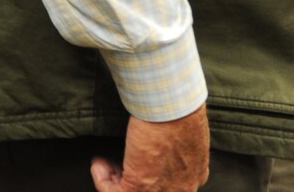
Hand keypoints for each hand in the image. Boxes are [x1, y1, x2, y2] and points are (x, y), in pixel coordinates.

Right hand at [91, 105, 209, 191]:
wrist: (172, 108)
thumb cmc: (179, 110)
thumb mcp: (184, 129)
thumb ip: (176, 140)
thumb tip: (160, 133)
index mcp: (194, 174)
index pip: (168, 186)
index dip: (148, 174)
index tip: (135, 160)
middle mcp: (179, 189)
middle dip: (128, 180)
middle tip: (117, 165)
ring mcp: (159, 191)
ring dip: (113, 180)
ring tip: (104, 164)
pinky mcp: (138, 186)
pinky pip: (112, 191)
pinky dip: (101, 179)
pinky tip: (98, 165)